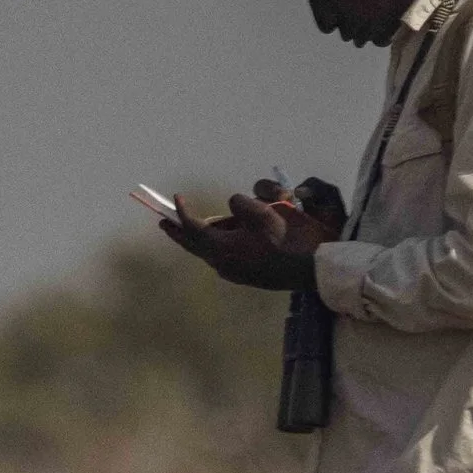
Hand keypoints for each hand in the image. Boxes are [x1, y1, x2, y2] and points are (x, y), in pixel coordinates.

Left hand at [161, 175, 342, 292]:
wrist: (309, 270)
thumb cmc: (287, 239)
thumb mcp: (263, 213)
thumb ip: (240, 205)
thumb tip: (232, 206)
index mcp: (222, 249)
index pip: (194, 227)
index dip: (183, 211)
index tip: (177, 197)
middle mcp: (223, 263)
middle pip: (194, 245)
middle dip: (178, 232)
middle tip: (163, 222)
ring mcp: (233, 272)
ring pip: (208, 252)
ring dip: (199, 239)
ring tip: (189, 228)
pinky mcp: (244, 276)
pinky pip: (222, 258)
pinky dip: (216, 246)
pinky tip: (218, 239)